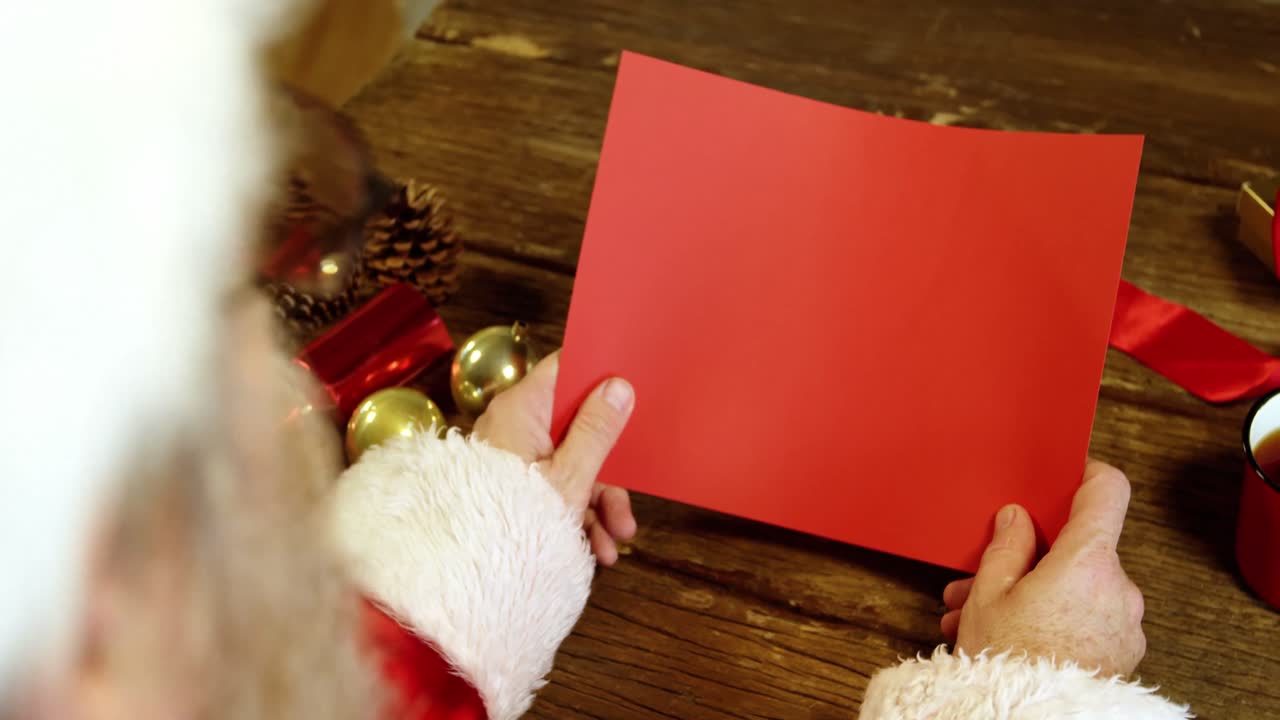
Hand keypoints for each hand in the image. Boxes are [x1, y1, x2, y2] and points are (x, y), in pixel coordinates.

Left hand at [473, 351, 637, 565]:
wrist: (474, 579)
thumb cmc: (515, 522)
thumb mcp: (570, 476)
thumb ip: (597, 430)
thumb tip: (617, 386)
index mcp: (521, 410)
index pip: (563, 370)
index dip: (597, 374)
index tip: (630, 383)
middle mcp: (514, 428)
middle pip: (575, 428)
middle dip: (608, 468)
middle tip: (630, 490)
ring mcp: (512, 461)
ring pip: (569, 466)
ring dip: (598, 504)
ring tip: (616, 539)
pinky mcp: (513, 490)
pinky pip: (553, 492)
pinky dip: (577, 517)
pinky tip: (598, 549)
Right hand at [941, 459, 1145, 676]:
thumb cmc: (1011, 662)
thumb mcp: (990, 594)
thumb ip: (1006, 547)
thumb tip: (1017, 519)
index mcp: (1088, 562)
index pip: (1107, 493)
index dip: (1086, 476)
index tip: (1068, 475)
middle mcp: (1119, 590)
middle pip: (1079, 551)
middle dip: (1030, 560)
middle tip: (985, 575)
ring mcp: (1125, 626)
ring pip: (1078, 590)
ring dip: (1033, 595)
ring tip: (978, 617)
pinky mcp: (1121, 655)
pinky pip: (1087, 621)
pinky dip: (1053, 621)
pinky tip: (1010, 637)